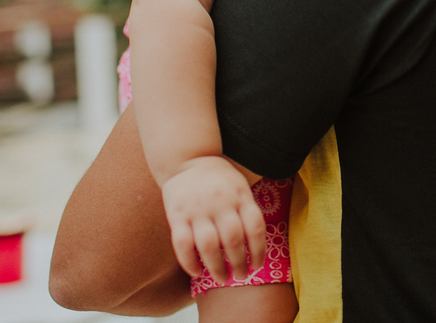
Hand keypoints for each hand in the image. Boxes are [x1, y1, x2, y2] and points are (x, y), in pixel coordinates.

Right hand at [160, 156, 266, 281]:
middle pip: (233, 240)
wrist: (187, 157)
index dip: (259, 251)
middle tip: (240, 276)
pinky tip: (197, 272)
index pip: (255, 228)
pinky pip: (182, 243)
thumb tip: (256, 246)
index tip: (257, 266)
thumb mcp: (240, 185)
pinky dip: (189, 262)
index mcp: (239, 195)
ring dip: (217, 267)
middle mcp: (220, 202)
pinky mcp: (177, 214)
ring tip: (222, 279)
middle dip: (239, 264)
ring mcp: (197, 209)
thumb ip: (247, 209)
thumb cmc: (218, 178)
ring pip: (208, 245)